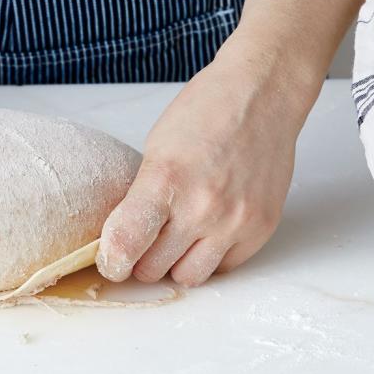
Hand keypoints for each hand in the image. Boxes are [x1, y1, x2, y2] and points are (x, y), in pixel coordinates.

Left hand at [96, 38, 317, 286]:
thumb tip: (123, 239)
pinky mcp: (260, 229)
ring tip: (175, 237)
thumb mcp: (156, 149)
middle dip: (141, 260)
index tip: (111, 261)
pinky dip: (209, 256)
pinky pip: (224, 267)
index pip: (126, 244)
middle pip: (153, 269)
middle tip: (143, 242)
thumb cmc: (204, 112)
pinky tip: (206, 230)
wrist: (262, 95)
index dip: (112, 261)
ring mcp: (235, 222)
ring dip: (175, 264)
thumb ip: (141, 197)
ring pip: (188, 277)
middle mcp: (201, 207)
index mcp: (165, 179)